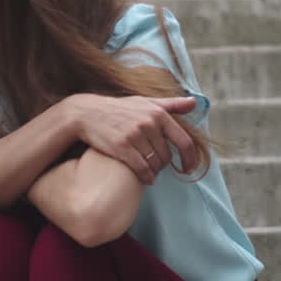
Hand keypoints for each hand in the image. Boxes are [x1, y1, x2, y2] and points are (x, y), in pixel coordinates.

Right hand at [61, 93, 198, 184]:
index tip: (188, 168)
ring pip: (155, 164)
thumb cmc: (118, 109)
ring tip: (149, 171)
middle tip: (156, 166)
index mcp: (158, 113)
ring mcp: (135, 135)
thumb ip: (170, 104)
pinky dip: (147, 177)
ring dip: (154, 172)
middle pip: (167, 156)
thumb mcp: (144, 102)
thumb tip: (194, 103)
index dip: (190, 158)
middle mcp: (148, 123)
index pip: (183, 142)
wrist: (86, 113)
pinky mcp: (121, 147)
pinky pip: (142, 169)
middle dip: (163, 165)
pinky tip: (146, 179)